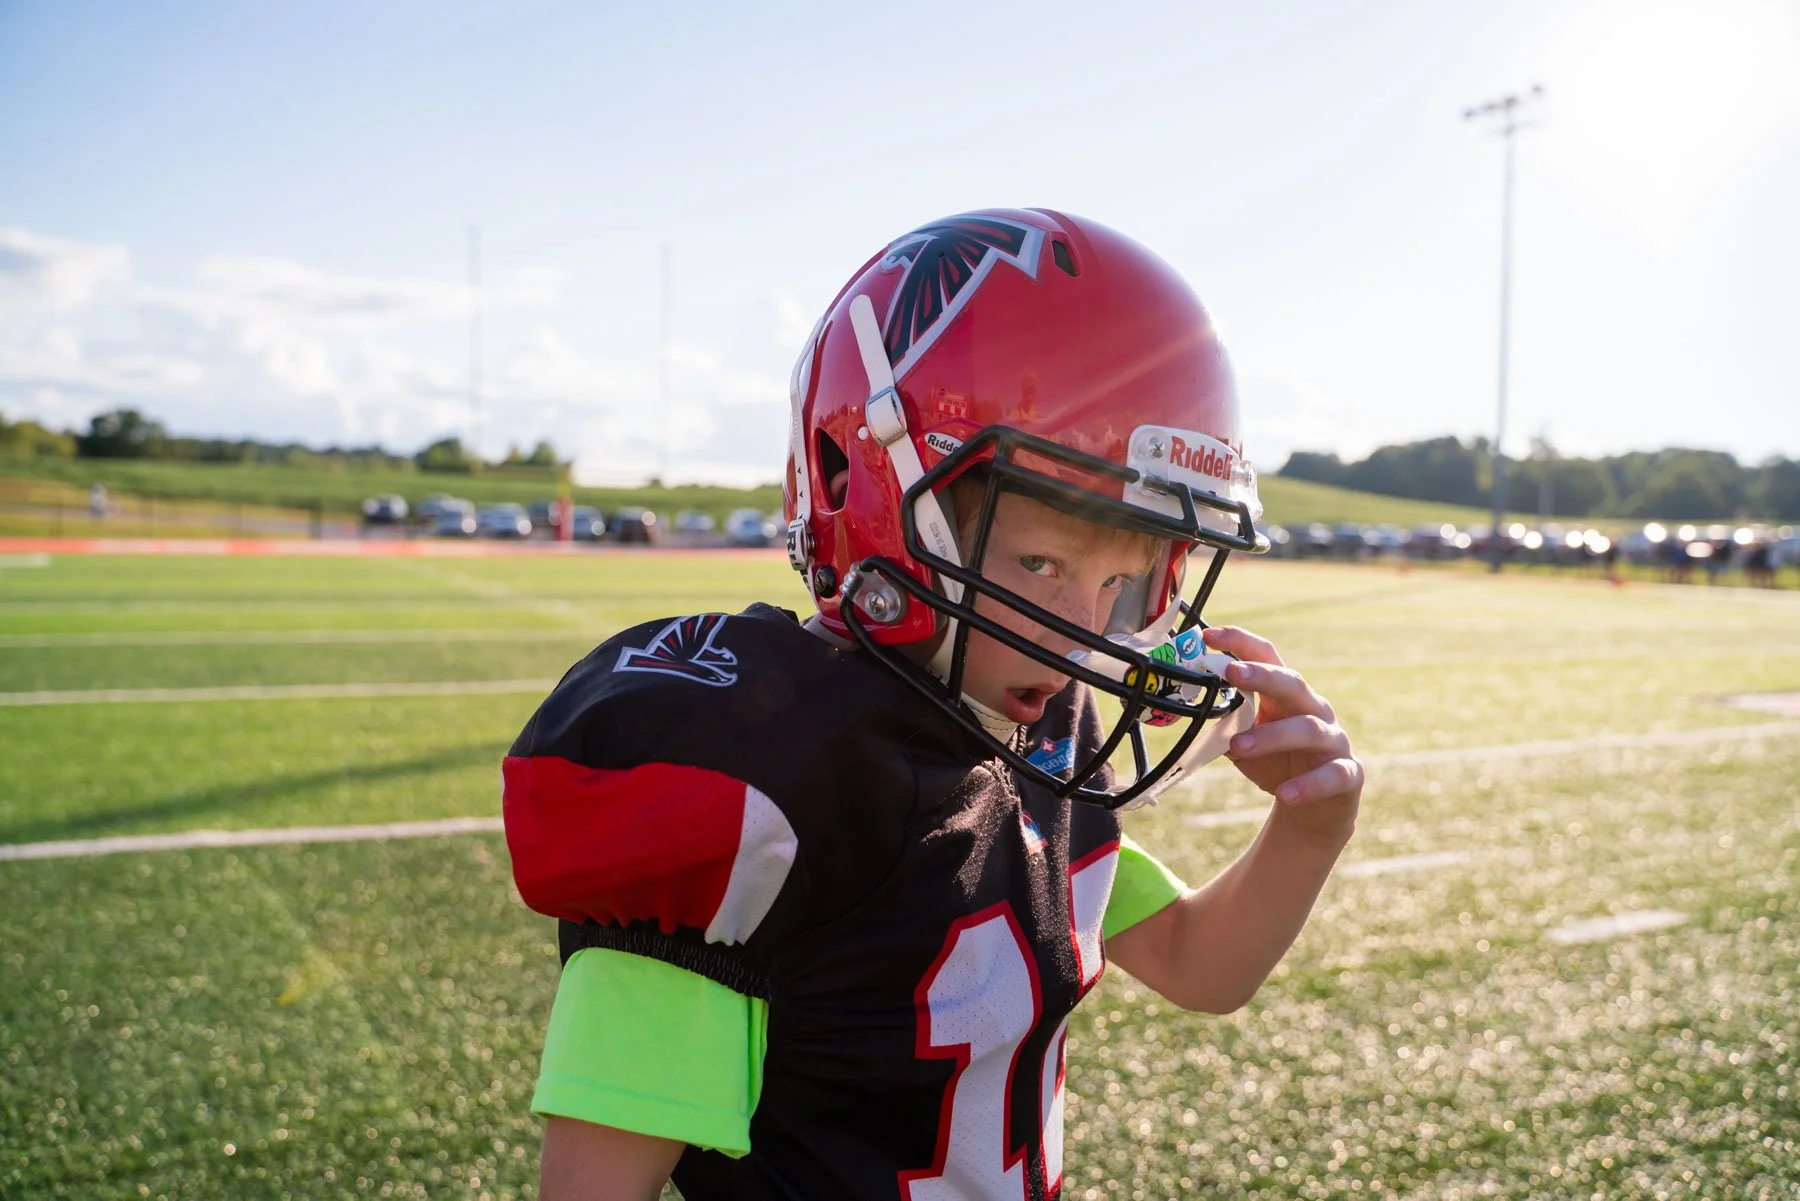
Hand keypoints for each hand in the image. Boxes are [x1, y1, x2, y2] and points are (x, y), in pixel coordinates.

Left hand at [1202, 626, 1362, 844]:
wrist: (1315, 808)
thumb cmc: (1277, 764)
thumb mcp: (1244, 743)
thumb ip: (1224, 724)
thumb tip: (1187, 708)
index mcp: (1285, 696)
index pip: (1267, 658)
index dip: (1240, 643)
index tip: (1209, 635)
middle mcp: (1313, 710)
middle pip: (1293, 684)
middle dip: (1263, 675)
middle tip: (1231, 673)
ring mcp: (1334, 741)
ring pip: (1309, 729)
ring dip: (1272, 736)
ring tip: (1239, 747)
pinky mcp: (1348, 773)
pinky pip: (1332, 775)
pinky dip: (1309, 785)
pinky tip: (1285, 794)